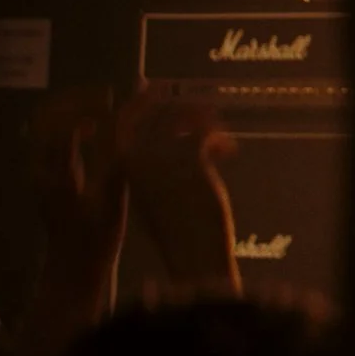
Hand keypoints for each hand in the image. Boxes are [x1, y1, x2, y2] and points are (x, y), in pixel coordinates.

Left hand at [27, 85, 129, 276]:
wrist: (73, 267)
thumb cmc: (96, 240)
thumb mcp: (113, 204)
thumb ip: (119, 166)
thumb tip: (130, 130)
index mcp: (56, 176)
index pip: (66, 127)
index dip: (90, 107)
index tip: (115, 99)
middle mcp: (41, 170)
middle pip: (45, 119)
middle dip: (75, 101)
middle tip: (105, 96)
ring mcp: (39, 173)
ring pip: (45, 127)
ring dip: (70, 111)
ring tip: (101, 107)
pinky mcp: (45, 176)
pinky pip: (50, 139)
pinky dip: (70, 126)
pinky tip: (94, 130)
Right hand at [119, 88, 241, 294]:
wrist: (192, 252)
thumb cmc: (177, 227)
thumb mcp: (158, 192)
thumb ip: (158, 165)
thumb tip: (173, 136)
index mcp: (124, 166)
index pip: (130, 121)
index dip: (152, 107)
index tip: (174, 103)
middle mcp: (138, 156)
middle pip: (158, 112)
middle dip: (184, 108)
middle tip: (205, 115)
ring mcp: (162, 155)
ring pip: (183, 117)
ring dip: (205, 119)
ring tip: (219, 130)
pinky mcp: (190, 157)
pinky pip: (205, 132)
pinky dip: (221, 138)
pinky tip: (230, 152)